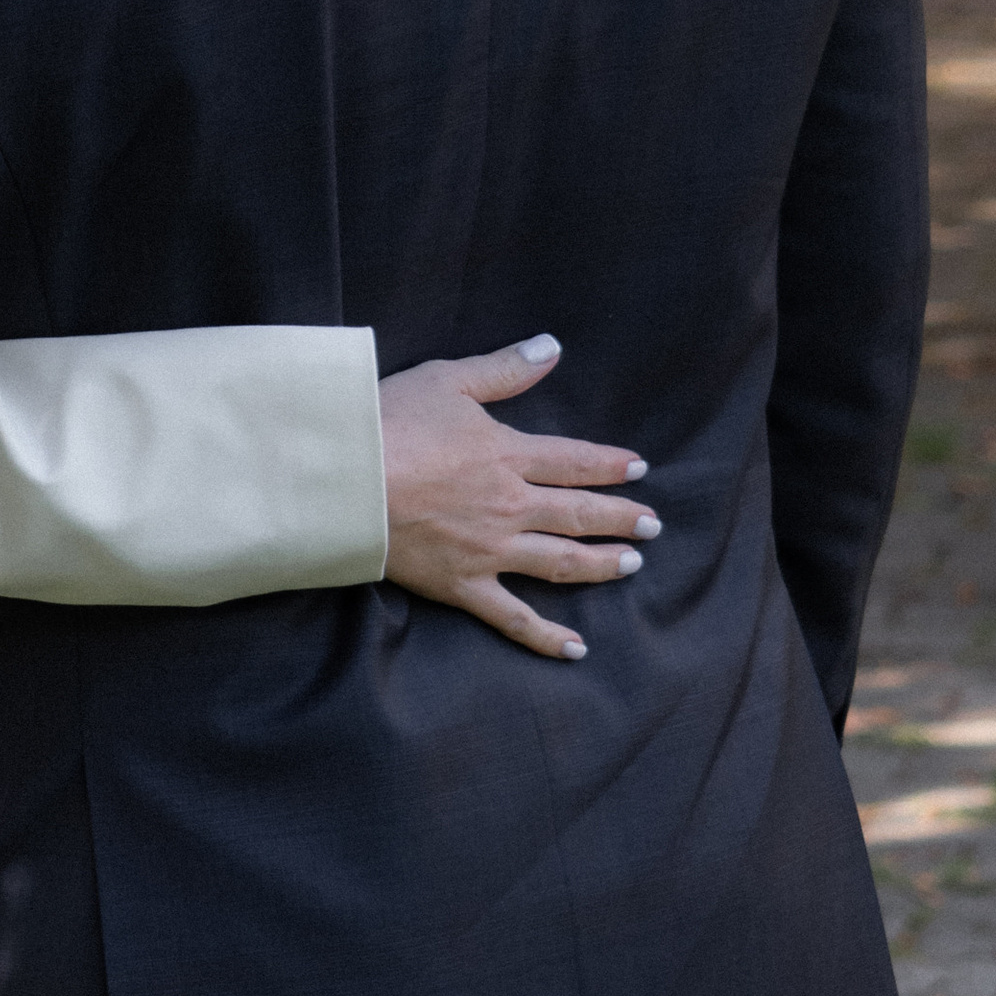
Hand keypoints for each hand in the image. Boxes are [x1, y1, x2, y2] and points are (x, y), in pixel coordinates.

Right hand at [379, 335, 655, 661]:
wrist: (343, 481)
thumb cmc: (387, 424)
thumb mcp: (447, 380)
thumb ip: (504, 369)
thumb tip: (552, 348)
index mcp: (508, 455)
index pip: (575, 462)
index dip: (610, 465)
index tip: (638, 469)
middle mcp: (511, 506)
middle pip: (579, 514)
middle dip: (620, 518)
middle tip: (652, 524)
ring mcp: (490, 550)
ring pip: (561, 562)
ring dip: (601, 565)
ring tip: (631, 565)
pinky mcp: (463, 585)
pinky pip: (513, 617)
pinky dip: (546, 636)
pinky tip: (576, 648)